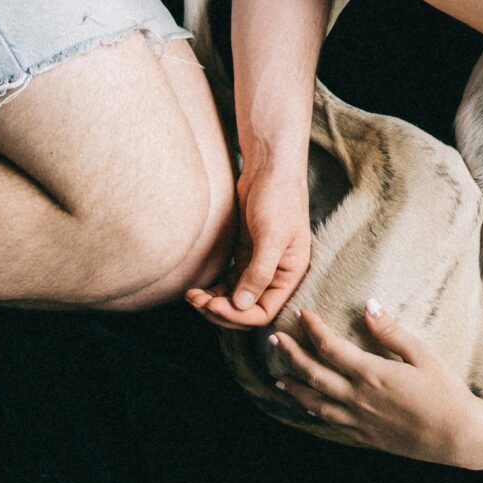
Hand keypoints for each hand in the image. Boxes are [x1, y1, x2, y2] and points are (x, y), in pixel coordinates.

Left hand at [185, 161, 310, 329]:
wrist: (269, 166)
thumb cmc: (279, 197)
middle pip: (247, 308)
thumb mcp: (272, 236)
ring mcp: (260, 264)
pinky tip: (199, 288)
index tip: (214, 305)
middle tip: (197, 301)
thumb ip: (259, 273)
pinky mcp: (246, 252)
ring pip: (236, 297)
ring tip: (192, 296)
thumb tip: (243, 306)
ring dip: (214, 301)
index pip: (264, 312)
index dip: (238, 316)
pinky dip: (215, 288)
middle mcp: (277, 274)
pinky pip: (230, 281)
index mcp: (290, 274)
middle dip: (221, 310)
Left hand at [273, 304, 482, 466]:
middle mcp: (358, 398)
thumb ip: (391, 332)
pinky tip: (307, 408)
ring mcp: (360, 420)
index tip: (301, 313)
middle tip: (274, 340)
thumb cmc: (446, 392)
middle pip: (314, 374)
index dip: (312, 329)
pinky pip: (331, 423)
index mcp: (371, 373)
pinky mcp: (366, 438)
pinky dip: (313, 412)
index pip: (330, 347)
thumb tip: (368, 305)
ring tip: (278, 377)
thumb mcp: (423, 355)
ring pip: (315, 403)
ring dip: (294, 388)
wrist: (459, 436)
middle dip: (291, 355)